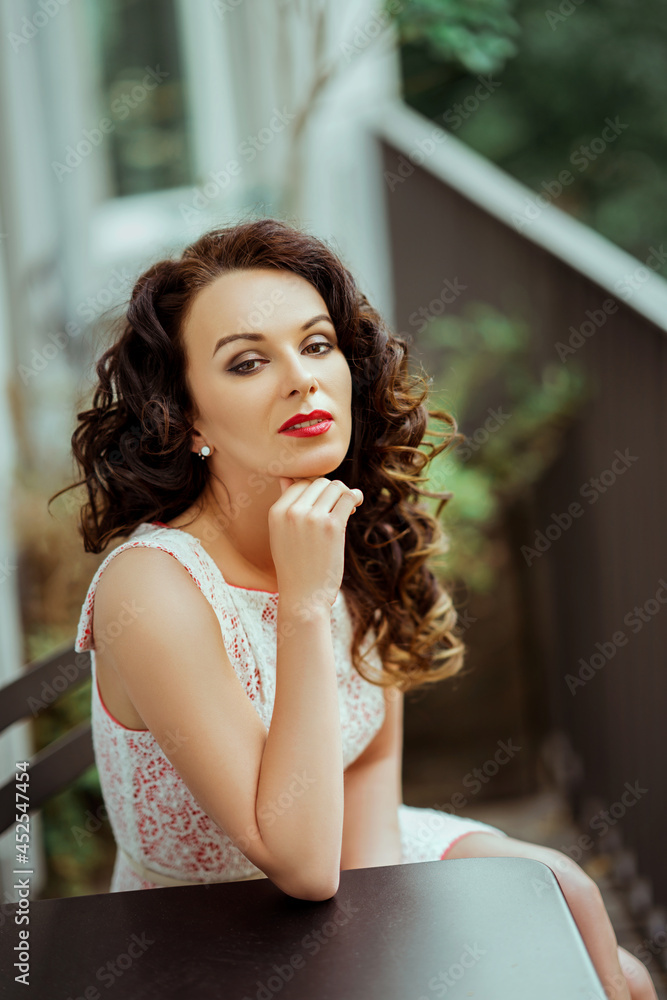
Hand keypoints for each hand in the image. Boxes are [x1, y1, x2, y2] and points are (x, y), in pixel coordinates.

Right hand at [268, 477, 362, 610]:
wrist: (303, 596)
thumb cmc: (294, 566)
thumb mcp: (280, 534)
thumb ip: (285, 505)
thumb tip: (287, 477)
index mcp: (276, 512)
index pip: (300, 482)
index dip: (316, 489)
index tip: (326, 501)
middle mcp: (292, 512)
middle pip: (319, 482)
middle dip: (332, 490)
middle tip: (339, 506)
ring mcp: (312, 518)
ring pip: (335, 487)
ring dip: (344, 493)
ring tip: (348, 506)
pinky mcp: (332, 526)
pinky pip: (348, 498)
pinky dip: (355, 496)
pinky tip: (356, 504)